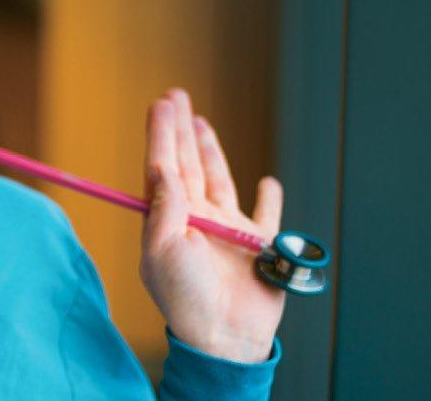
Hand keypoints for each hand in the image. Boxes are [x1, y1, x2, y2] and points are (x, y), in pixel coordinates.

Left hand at [139, 89, 283, 362]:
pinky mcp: (260, 243)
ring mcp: (228, 229)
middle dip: (180, 130)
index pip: (163, 166)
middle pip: (187, 163)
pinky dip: (269, 198)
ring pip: (219, 178)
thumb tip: (162, 167)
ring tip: (200, 122)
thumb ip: (164, 206)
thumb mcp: (162, 249)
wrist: (224, 335)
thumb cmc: (186, 297)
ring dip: (211, 149)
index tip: (161, 103)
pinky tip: (267, 181)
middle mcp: (196, 219)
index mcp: (169, 219)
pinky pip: (267, 215)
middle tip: (175, 95)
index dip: (161, 133)